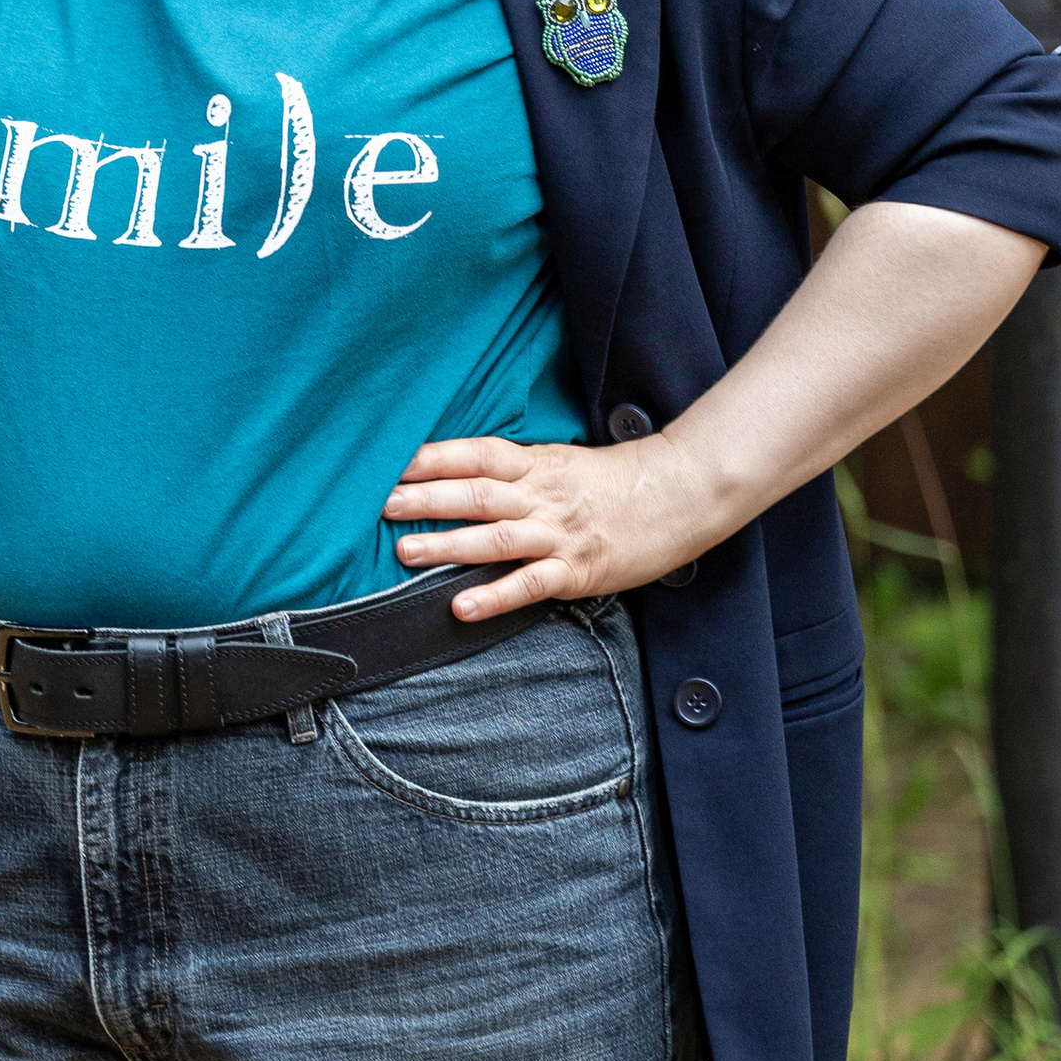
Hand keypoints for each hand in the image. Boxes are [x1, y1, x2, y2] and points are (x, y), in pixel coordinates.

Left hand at [384, 432, 713, 620]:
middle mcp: (543, 496)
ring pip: (495, 538)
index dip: (434, 457)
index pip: (477, 454)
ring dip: (446, 545)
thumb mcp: (561, 461)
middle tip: (380, 503)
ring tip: (404, 550)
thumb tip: (459, 473)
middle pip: (476, 493)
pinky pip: (529, 585)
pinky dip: (493, 597)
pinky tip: (460, 606)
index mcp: (537, 464)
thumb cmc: (614, 481)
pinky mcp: (577, 570)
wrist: (680, 494)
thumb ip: (515, 470)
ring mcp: (559, 534)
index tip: (392, 461)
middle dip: (425, 498)